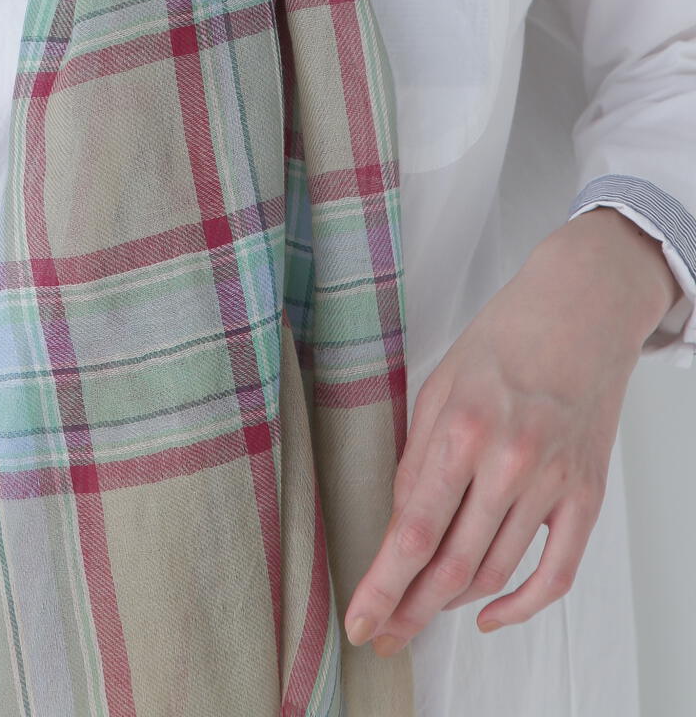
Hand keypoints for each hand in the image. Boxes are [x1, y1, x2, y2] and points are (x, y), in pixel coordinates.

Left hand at [341, 211, 670, 654]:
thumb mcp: (439, 385)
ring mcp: (553, 483)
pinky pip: (555, 573)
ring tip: (421, 611)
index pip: (414, 531)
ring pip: (496, 574)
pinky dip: (520, 607)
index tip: (360, 622)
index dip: (383, 585)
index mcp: (462, 429)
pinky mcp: (586, 495)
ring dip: (452, 604)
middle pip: (452, 566)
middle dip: (411, 610)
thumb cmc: (504, 339)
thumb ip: (417, 459)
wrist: (582, 311)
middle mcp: (509, 462)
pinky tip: (487, 615)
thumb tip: (402, 526)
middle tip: (385, 635)